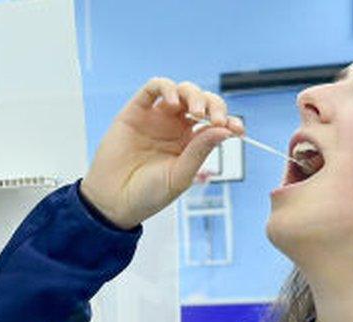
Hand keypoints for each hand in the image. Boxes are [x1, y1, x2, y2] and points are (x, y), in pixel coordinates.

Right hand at [79, 77, 244, 229]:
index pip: (215, 123)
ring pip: (181, 91)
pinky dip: (166, 88)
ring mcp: (156, 117)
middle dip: (214, 106)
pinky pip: (153, 88)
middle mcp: (176, 127)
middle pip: (202, 102)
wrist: (115, 202)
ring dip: (194, 95)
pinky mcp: (136, 111)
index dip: (229, 121)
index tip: (237, 129)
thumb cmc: (148, 194)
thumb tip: (224, 130)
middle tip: (216, 119)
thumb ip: (200, 150)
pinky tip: (172, 102)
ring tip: (196, 112)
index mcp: (191, 143)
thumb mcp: (180, 175)